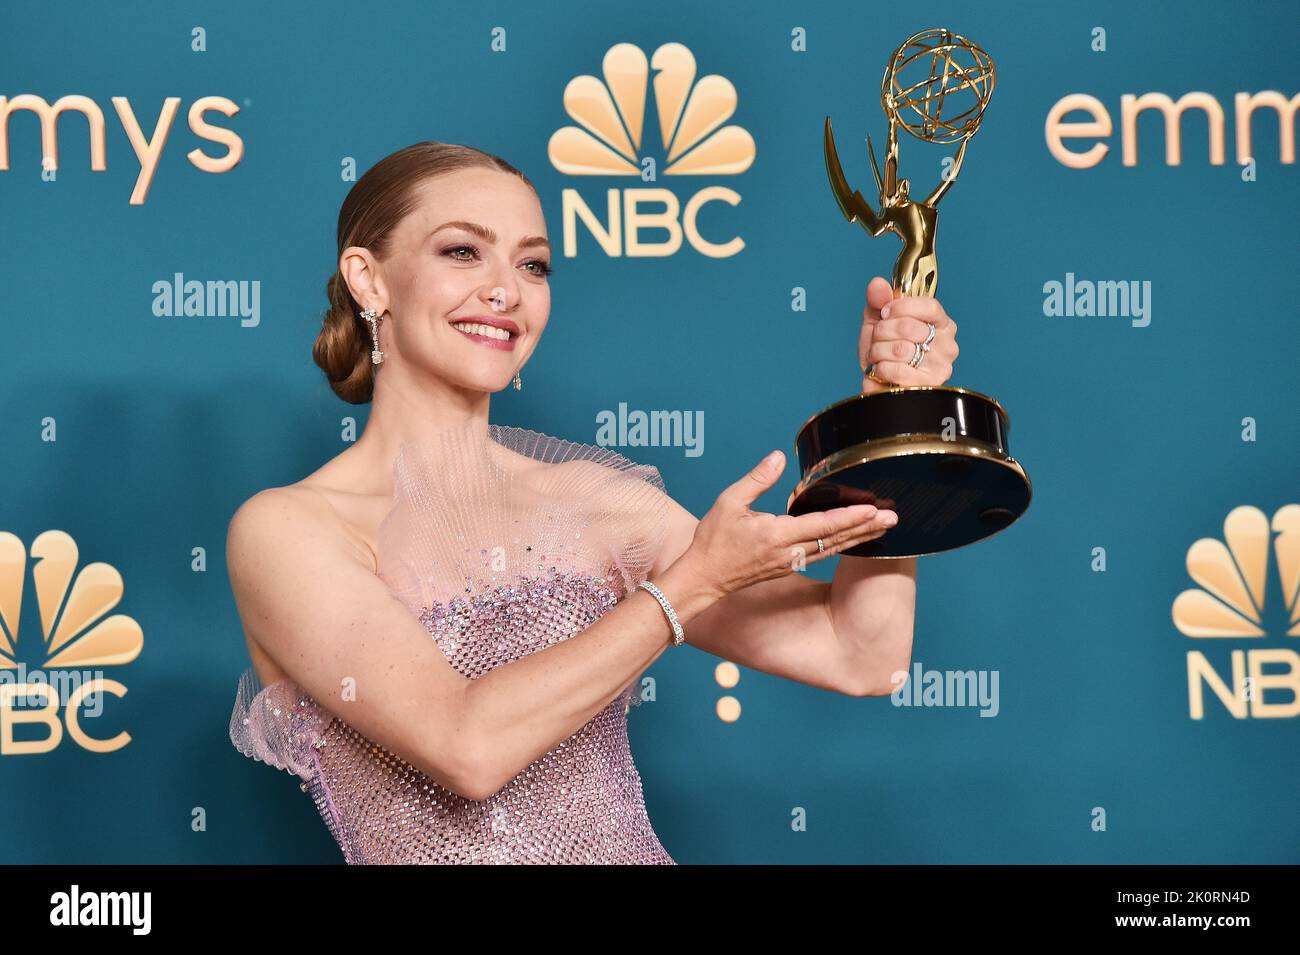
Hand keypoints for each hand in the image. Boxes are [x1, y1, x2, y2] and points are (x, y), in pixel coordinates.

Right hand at [674, 450, 897, 597]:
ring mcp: (790, 563)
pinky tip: (854, 540)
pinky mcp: (788, 567)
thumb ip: (757, 479)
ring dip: (860, 538)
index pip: (822, 525)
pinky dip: (842, 546)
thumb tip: (777, 456)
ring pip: (833, 550)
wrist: (703, 578)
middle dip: (867, 529)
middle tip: (894, 519)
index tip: (873, 509)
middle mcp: (789, 552)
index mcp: (777, 535)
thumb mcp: (729, 502)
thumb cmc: (713, 541)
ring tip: (883, 528)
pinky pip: (823, 555)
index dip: (849, 517)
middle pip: (836, 540)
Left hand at [859, 276, 958, 393]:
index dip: (901, 307)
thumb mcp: (878, 322)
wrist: (878, 384)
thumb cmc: (884, 352)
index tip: (885, 313)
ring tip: (878, 356)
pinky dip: (881, 368)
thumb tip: (877, 284)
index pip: (930, 306)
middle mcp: (947, 344)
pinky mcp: (928, 385)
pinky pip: (898, 369)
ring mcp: (941, 366)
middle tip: (878, 339)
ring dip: (878, 351)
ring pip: (900, 349)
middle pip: (909, 326)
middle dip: (882, 332)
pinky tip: (881, 370)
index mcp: (941, 324)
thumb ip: (878, 300)